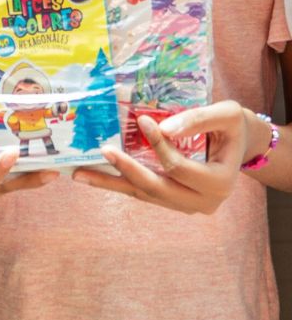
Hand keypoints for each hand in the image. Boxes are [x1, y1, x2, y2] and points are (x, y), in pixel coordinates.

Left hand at [72, 100, 252, 214]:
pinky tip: (94, 176)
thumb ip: (197, 120)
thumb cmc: (232, 125)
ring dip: (111, 184)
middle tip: (101, 151)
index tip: (143, 120)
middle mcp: (203, 201)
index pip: (178, 167)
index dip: (159, 145)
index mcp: (219, 183)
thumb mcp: (225, 115)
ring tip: (80, 174)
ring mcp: (187, 205)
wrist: (239, 143)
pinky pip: (143, 193)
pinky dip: (119, 183)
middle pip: (156, 189)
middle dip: (126, 170)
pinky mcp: (173, 200)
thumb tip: (162, 128)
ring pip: (144, 195)